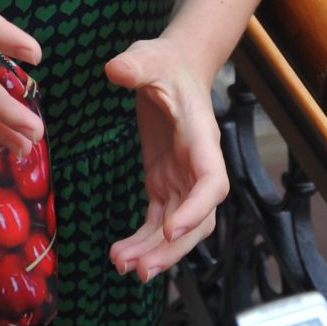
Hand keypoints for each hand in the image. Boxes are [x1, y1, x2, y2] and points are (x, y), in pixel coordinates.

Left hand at [103, 36, 228, 278]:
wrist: (174, 66)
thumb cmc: (165, 62)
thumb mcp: (148, 57)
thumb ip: (135, 65)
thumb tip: (114, 69)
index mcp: (201, 138)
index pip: (211, 182)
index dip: (196, 209)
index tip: (171, 229)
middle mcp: (197, 165)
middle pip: (198, 219)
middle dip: (172, 248)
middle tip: (141, 268)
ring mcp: (182, 178)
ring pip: (179, 228)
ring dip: (155, 252)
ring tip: (123, 266)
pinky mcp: (164, 182)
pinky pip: (159, 221)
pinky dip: (144, 240)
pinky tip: (121, 254)